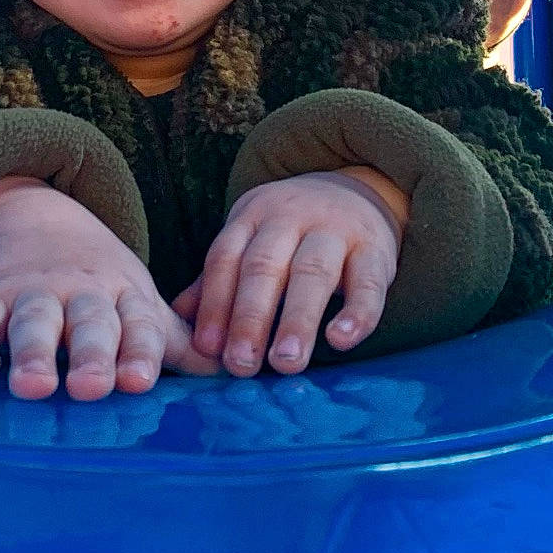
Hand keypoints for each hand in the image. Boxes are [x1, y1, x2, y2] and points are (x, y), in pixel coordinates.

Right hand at [0, 182, 217, 400]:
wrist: (28, 217)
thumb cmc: (97, 282)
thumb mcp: (138, 302)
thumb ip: (177, 343)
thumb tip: (239, 375)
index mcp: (123, 297)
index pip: (137, 324)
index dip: (138, 351)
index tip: (139, 380)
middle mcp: (79, 294)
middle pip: (89, 323)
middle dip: (92, 354)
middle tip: (94, 387)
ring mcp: (31, 294)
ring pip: (33, 324)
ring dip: (34, 353)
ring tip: (35, 386)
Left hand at [174, 171, 400, 376]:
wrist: (358, 187)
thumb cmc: (293, 231)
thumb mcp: (252, 240)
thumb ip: (218, 281)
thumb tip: (176, 324)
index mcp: (252, 216)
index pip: (226, 258)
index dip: (214, 303)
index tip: (207, 349)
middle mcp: (290, 217)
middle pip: (265, 266)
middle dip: (250, 317)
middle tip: (241, 365)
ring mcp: (335, 229)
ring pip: (313, 273)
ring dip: (297, 320)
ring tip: (286, 363)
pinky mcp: (375, 248)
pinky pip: (367, 281)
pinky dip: (357, 313)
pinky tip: (341, 340)